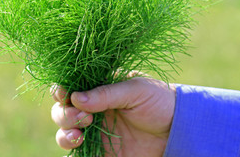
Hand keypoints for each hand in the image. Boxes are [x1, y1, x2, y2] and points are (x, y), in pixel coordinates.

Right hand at [51, 72, 175, 156]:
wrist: (178, 128)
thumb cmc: (158, 101)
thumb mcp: (135, 90)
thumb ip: (106, 93)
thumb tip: (76, 98)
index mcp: (99, 90)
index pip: (71, 88)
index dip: (62, 91)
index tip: (64, 94)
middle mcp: (92, 111)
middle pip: (63, 112)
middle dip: (64, 114)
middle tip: (83, 117)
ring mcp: (95, 132)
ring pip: (65, 133)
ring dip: (64, 133)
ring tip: (79, 134)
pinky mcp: (102, 153)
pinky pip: (80, 154)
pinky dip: (72, 154)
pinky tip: (76, 150)